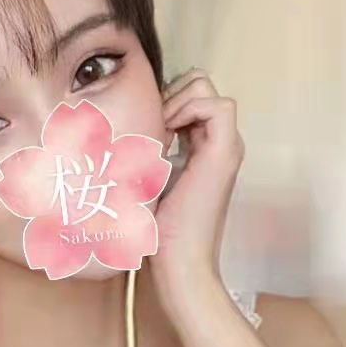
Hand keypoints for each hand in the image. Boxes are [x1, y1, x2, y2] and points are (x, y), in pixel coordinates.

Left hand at [151, 69, 243, 296]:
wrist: (180, 262)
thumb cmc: (160, 233)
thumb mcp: (148, 181)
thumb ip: (147, 155)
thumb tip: (118, 134)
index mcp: (205, 147)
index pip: (188, 95)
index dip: (164, 99)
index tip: (144, 125)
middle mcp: (220, 143)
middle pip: (200, 84)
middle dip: (171, 93)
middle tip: (151, 125)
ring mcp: (226, 146)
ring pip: (208, 89)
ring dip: (177, 99)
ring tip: (159, 130)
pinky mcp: (226, 153)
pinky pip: (219, 105)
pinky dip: (190, 108)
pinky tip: (168, 133)